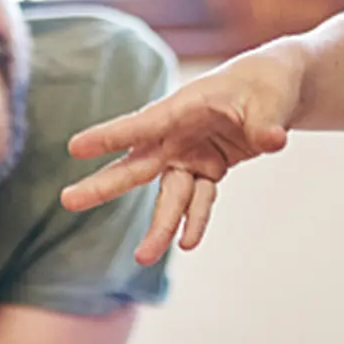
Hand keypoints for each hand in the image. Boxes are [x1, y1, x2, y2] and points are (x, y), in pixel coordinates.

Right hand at [60, 46, 303, 263]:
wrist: (276, 89)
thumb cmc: (266, 85)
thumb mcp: (270, 101)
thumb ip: (265, 124)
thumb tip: (273, 141)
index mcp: (183, 109)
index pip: (142, 125)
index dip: (110, 136)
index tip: (75, 147)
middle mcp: (178, 135)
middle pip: (137, 166)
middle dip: (104, 185)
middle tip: (68, 201)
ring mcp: (190, 155)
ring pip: (169, 195)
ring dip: (159, 226)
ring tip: (143, 258)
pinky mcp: (207, 170)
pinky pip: (199, 200)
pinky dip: (196, 220)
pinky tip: (187, 242)